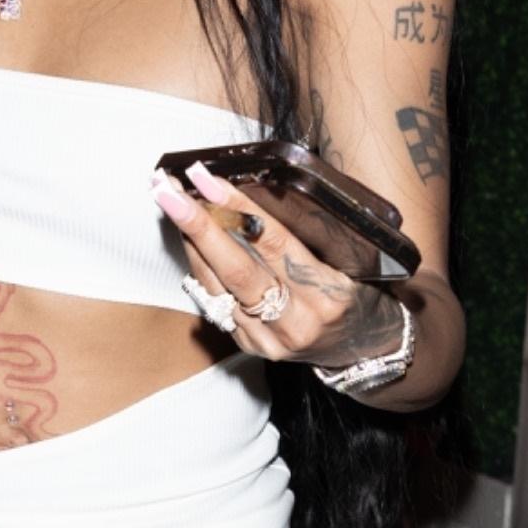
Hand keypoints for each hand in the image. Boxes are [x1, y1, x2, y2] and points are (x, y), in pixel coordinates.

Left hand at [152, 166, 409, 371]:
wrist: (361, 350)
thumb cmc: (356, 293)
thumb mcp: (349, 263)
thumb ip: (304, 237)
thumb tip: (251, 190)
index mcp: (327, 294)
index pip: (273, 243)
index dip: (235, 208)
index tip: (206, 177)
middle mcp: (296, 322)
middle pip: (236, 269)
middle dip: (197, 224)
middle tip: (165, 188)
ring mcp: (270, 340)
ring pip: (218, 287)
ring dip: (190, 242)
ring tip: (170, 202)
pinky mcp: (251, 346)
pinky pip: (216, 301)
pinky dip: (200, 266)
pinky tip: (188, 238)